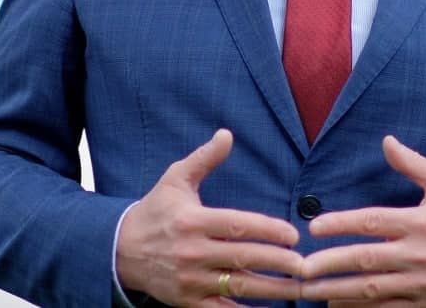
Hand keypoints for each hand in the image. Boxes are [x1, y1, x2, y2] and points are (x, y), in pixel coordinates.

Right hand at [116, 129, 303, 305]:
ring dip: (272, 289)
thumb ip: (204, 158)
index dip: (268, 230)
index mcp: (193, 221)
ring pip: (238, 286)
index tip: (293, 234)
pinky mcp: (187, 302)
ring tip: (298, 287)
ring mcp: (190, 280)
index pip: (237, 226)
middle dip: (278, 262)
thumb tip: (227, 134)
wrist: (119, 250)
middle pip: (243, 257)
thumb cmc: (155, 210)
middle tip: (305, 264)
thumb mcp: (175, 179)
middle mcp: (192, 251)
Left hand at [299, 135, 425, 306]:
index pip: (373, 222)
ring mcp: (420, 283)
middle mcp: (418, 254)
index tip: (314, 227)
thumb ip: (414, 163)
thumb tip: (387, 140)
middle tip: (301, 266)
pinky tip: (336, 306)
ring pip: (372, 289)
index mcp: (420, 222)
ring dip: (337, 291)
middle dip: (331, 263)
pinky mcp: (423, 304)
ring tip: (309, 290)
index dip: (341, 224)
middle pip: (367, 260)